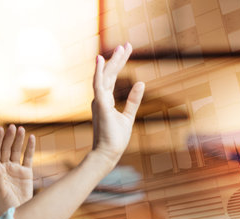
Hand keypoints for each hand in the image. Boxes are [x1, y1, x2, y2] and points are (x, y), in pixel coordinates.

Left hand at [0, 124, 35, 214]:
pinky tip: (31, 138)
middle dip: (8, 138)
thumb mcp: (0, 191)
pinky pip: (28, 158)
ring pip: (16, 151)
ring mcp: (15, 169)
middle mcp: (4, 168)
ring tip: (22, 129)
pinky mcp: (26, 173)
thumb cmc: (5, 205)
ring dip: (18, 140)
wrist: (20, 213)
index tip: (0, 129)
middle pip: (5, 149)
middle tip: (12, 127)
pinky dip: (29, 148)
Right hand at [92, 43, 144, 162]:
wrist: (107, 154)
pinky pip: (98, 85)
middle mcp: (100, 99)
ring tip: (122, 48)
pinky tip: (101, 60)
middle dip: (118, 59)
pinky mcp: (101, 105)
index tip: (126, 51)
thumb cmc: (115, 139)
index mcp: (105, 102)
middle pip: (109, 75)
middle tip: (127, 45)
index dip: (118, 64)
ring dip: (112, 62)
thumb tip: (140, 83)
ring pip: (105, 77)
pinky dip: (99, 72)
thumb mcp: (128, 116)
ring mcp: (99, 102)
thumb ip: (133, 100)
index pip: (112, 79)